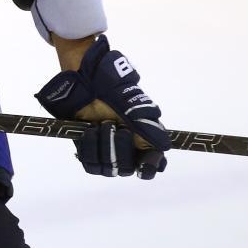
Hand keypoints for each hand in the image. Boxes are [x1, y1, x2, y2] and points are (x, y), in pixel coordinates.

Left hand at [35, 35, 169, 178]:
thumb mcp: (131, 103)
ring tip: (101, 124)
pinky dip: (90, 149)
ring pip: (109, 169)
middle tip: (118, 128)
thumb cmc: (110, 86)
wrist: (82, 78)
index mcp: (143, 135)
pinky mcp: (88, 150)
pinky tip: (89, 130)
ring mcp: (107, 149)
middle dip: (121, 150)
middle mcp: (126, 146)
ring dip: (104, 147)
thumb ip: (147, 126)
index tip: (143, 167)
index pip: (152, 162)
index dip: (149, 167)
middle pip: (128, 168)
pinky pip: (91, 165)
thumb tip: (164, 146)